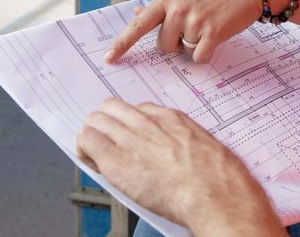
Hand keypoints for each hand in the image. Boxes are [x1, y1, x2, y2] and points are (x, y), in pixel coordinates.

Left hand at [77, 99, 284, 235]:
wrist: (212, 192)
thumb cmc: (215, 175)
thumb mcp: (201, 145)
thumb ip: (179, 140)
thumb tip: (172, 151)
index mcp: (169, 118)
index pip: (135, 109)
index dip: (127, 123)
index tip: (126, 135)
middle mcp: (146, 122)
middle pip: (110, 107)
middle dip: (104, 123)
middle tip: (104, 141)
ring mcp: (131, 139)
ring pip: (95, 120)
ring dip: (92, 133)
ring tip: (93, 150)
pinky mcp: (117, 161)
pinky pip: (89, 142)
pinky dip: (84, 149)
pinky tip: (88, 159)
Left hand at [104, 0, 288, 64]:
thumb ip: (162, 7)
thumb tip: (136, 14)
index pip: (139, 25)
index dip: (123, 44)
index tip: (109, 59)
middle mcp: (177, 9)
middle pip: (163, 46)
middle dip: (175, 43)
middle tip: (193, 28)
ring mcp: (194, 21)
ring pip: (182, 52)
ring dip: (193, 45)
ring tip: (207, 26)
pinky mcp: (211, 33)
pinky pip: (198, 58)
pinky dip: (206, 53)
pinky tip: (215, 36)